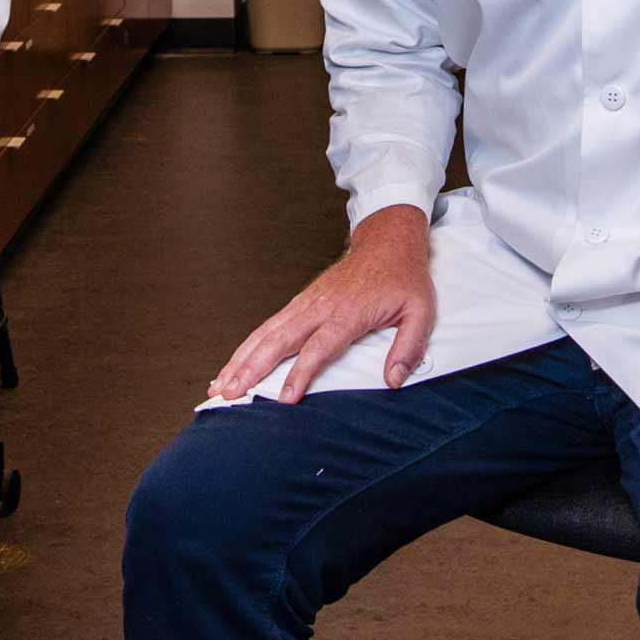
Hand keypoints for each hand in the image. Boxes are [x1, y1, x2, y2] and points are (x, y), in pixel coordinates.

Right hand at [210, 205, 435, 404]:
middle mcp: (321, 307)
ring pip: (267, 333)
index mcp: (349, 312)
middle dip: (252, 368)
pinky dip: (248, 346)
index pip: (319, 347)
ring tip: (218, 385)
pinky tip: (233, 364)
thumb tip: (394, 380)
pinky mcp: (301, 301)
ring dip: (241, 359)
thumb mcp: (420, 311)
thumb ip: (409, 347)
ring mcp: (307, 302)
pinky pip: (270, 326)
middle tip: (229, 394)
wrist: (387, 241)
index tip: (284, 399)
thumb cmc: (404, 278)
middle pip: (280, 340)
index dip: (300, 373)